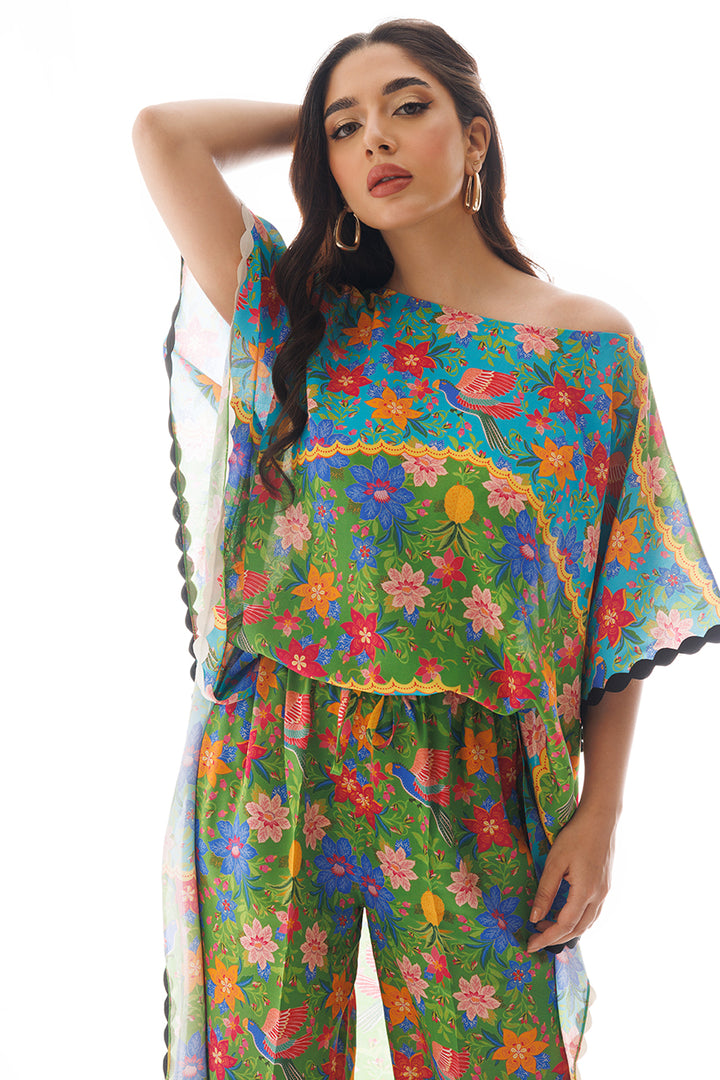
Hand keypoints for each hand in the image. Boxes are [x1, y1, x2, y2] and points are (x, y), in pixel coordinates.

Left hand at [526, 803, 616, 953]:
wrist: (601, 818)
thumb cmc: (576, 836)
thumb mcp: (555, 862)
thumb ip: (545, 891)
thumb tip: (535, 917)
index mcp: (585, 892)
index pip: (564, 926)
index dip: (546, 937)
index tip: (530, 944)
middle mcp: (599, 897)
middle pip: (577, 929)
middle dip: (555, 938)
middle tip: (535, 940)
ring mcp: (605, 892)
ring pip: (587, 923)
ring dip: (567, 930)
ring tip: (546, 927)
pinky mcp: (605, 886)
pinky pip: (592, 913)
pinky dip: (577, 920)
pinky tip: (565, 915)